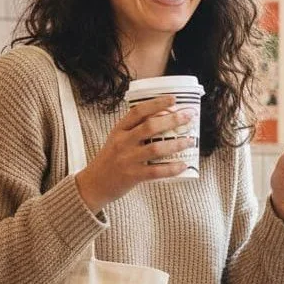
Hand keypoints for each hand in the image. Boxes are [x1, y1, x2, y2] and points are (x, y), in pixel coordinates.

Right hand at [75, 95, 196, 212]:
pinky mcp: (132, 176)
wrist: (94, 184)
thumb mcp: (116, 139)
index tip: (173, 99)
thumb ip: (134, 130)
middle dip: (172, 120)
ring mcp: (127, 159)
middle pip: (150, 127)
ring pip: (155, 149)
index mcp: (119, 130)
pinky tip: (183, 165)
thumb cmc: (109, 160)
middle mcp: (123, 142)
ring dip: (175, 144)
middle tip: (188, 116)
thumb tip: (163, 119)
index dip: (157, 103)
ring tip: (190, 141)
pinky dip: (171, 168)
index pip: (138, 111)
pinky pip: (156, 171)